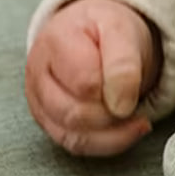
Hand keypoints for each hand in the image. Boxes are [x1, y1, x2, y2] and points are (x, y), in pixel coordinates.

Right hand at [25, 0, 160, 155]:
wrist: (94, 33)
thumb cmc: (105, 30)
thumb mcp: (121, 30)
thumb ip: (123, 63)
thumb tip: (121, 107)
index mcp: (54, 41)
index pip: (84, 82)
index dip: (115, 87)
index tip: (134, 78)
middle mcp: (37, 75)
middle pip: (73, 114)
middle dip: (112, 114)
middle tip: (134, 100)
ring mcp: (39, 102)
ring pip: (73, 137)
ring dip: (113, 133)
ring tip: (137, 117)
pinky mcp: (49, 123)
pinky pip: (76, 146)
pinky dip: (107, 143)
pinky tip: (128, 129)